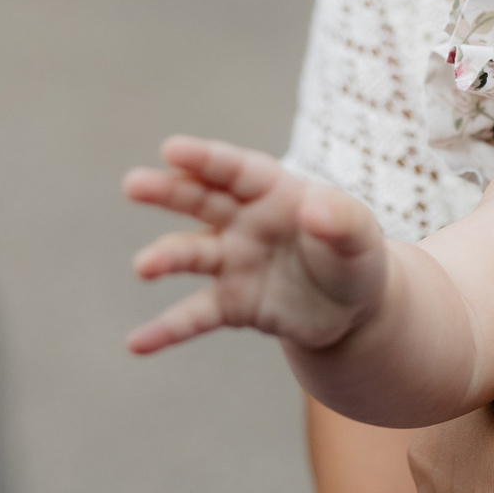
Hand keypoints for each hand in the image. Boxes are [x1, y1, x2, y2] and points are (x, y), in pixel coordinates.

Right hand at [122, 136, 388, 354]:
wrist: (352, 308)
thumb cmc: (352, 256)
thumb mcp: (360, 237)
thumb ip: (343, 221)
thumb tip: (313, 209)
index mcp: (274, 192)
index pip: (237, 170)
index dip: (205, 158)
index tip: (171, 149)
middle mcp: (243, 221)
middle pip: (200, 200)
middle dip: (167, 190)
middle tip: (133, 184)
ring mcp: (232, 262)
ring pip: (191, 254)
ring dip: (164, 258)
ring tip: (143, 267)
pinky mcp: (230, 304)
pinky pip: (193, 316)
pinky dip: (165, 330)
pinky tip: (137, 344)